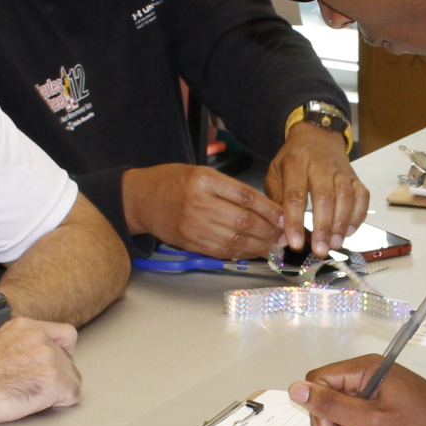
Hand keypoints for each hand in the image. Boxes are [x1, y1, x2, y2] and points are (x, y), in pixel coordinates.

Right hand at [0, 317, 80, 425]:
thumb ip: (19, 347)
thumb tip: (33, 361)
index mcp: (24, 327)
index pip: (66, 333)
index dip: (63, 352)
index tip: (54, 365)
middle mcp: (39, 337)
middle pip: (70, 359)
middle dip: (59, 376)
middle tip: (36, 388)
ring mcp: (47, 357)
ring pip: (73, 378)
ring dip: (59, 391)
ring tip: (33, 397)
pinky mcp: (53, 380)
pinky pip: (72, 395)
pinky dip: (60, 403)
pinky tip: (38, 404)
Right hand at [124, 162, 282, 258]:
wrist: (140, 199)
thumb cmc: (171, 181)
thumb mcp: (200, 172)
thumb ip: (230, 188)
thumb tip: (265, 208)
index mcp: (204, 180)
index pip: (245, 196)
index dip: (269, 209)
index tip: (285, 217)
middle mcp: (199, 203)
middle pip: (243, 221)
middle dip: (269, 231)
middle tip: (285, 237)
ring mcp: (193, 225)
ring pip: (235, 240)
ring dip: (259, 246)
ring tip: (275, 247)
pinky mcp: (190, 242)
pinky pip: (221, 250)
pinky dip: (241, 253)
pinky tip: (253, 252)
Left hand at [265, 122, 366, 251]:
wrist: (317, 134)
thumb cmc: (294, 158)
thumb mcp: (275, 172)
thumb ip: (276, 200)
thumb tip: (280, 231)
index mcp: (296, 164)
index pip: (296, 195)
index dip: (295, 221)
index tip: (295, 243)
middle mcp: (321, 165)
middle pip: (325, 197)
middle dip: (323, 226)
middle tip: (320, 249)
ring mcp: (341, 171)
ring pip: (345, 197)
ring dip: (341, 223)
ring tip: (335, 243)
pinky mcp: (355, 176)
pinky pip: (362, 196)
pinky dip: (358, 215)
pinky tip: (349, 231)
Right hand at [292, 360, 425, 425]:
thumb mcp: (371, 421)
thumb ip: (332, 406)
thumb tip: (296, 389)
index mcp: (364, 369)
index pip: (319, 382)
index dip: (318, 412)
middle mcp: (367, 377)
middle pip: (328, 401)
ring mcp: (374, 393)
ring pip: (342, 416)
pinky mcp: (381, 408)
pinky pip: (358, 423)